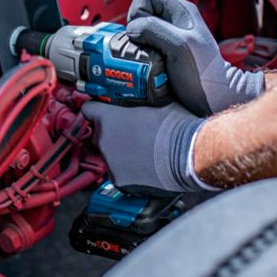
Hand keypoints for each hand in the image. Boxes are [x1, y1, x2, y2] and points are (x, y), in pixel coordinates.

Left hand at [80, 98, 212, 194]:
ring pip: (108, 155)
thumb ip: (144, 101)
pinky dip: (127, 170)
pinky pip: (117, 172)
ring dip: (119, 152)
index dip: (94, 109)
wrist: (187, 156)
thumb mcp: (159, 103)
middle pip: (98, 134)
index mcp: (109, 118)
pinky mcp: (118, 180)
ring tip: (141, 150)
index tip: (97, 110)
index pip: (88, 110)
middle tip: (128, 132)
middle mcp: (104, 140)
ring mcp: (109, 161)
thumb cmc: (175, 127)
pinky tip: (144, 165)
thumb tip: (150, 95)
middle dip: (109, 133)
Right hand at [125, 0, 263, 116]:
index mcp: (181, 10)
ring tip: (148, 60)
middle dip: (135, 30)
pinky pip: (146, 46)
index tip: (141, 32)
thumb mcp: (179, 46)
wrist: (217, 99)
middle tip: (144, 49)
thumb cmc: (204, 75)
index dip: (138, 10)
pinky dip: (142, 55)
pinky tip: (150, 67)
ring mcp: (171, 36)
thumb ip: (154, 29)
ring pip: (141, 31)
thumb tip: (133, 28)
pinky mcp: (167, 53)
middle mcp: (175, 20)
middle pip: (141, 13)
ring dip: (138, 45)